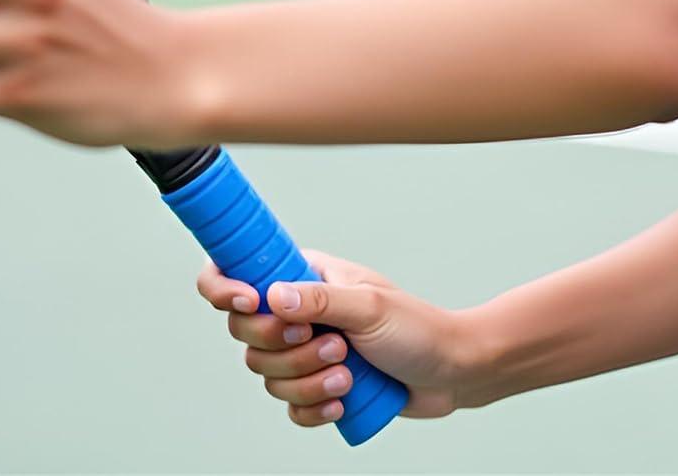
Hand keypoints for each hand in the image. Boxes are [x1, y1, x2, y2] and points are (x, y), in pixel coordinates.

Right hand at [196, 247, 500, 427]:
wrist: (449, 372)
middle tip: (334, 345)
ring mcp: (306, 350)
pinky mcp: (316, 386)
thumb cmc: (417, 328)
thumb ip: (321, 300)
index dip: (227, 287)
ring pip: (267, 375)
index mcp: (307, 275)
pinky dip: (312, 409)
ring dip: (306, 381)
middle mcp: (300, 310)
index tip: (250, 303)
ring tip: (348, 375)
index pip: (241, 269)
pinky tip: (343, 402)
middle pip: (247, 333)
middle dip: (286, 349)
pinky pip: (288, 407)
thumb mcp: (371, 307)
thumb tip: (271, 295)